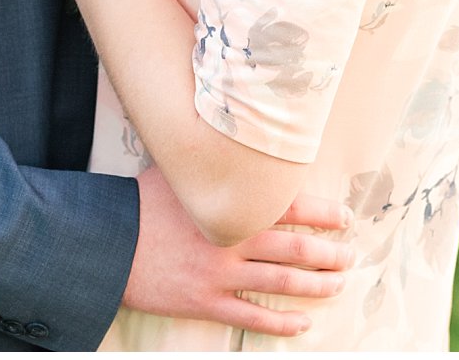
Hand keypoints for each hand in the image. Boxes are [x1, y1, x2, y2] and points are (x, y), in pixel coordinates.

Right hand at [122, 168, 352, 336]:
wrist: (108, 240)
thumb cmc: (144, 201)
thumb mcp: (183, 171)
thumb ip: (218, 162)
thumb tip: (243, 134)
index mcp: (231, 204)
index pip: (293, 206)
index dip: (326, 214)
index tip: (346, 218)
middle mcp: (232, 239)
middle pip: (298, 248)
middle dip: (331, 253)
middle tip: (349, 255)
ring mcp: (220, 273)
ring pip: (283, 283)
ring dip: (317, 286)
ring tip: (337, 285)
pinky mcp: (206, 301)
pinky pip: (252, 316)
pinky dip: (282, 323)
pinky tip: (302, 324)